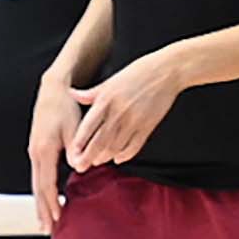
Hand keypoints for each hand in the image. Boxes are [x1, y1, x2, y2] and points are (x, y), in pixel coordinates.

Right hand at [28, 68, 78, 234]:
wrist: (53, 90)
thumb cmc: (65, 107)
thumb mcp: (74, 127)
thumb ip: (77, 148)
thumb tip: (80, 167)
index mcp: (44, 150)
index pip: (47, 183)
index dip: (52, 202)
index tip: (57, 217)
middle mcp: (36, 153)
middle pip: (38, 188)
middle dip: (42, 210)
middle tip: (47, 229)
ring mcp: (34, 152)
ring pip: (36, 183)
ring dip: (40, 203)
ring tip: (44, 221)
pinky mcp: (37, 149)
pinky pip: (38, 175)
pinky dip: (42, 190)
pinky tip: (47, 199)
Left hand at [67, 48, 185, 170]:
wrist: (166, 72)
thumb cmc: (139, 72)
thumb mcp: (111, 80)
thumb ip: (91, 93)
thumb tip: (72, 94)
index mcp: (106, 100)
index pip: (88, 126)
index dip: (79, 142)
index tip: (73, 152)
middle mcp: (118, 112)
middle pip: (100, 141)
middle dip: (89, 157)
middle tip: (81, 166)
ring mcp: (134, 121)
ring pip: (116, 147)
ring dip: (105, 157)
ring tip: (98, 161)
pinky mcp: (148, 126)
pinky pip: (134, 146)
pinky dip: (125, 155)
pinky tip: (119, 158)